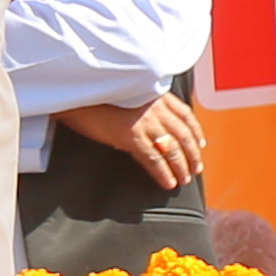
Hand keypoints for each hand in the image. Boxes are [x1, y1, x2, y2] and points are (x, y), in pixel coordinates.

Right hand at [59, 92, 206, 189]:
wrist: (75, 94)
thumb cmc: (95, 95)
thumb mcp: (126, 93)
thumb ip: (142, 104)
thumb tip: (147, 124)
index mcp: (155, 94)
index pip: (186, 115)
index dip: (196, 131)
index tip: (200, 143)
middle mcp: (156, 107)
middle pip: (184, 135)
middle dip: (192, 154)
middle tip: (195, 169)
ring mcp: (145, 121)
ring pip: (172, 149)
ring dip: (181, 166)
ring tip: (183, 179)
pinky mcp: (131, 135)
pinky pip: (154, 158)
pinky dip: (163, 172)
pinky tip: (167, 182)